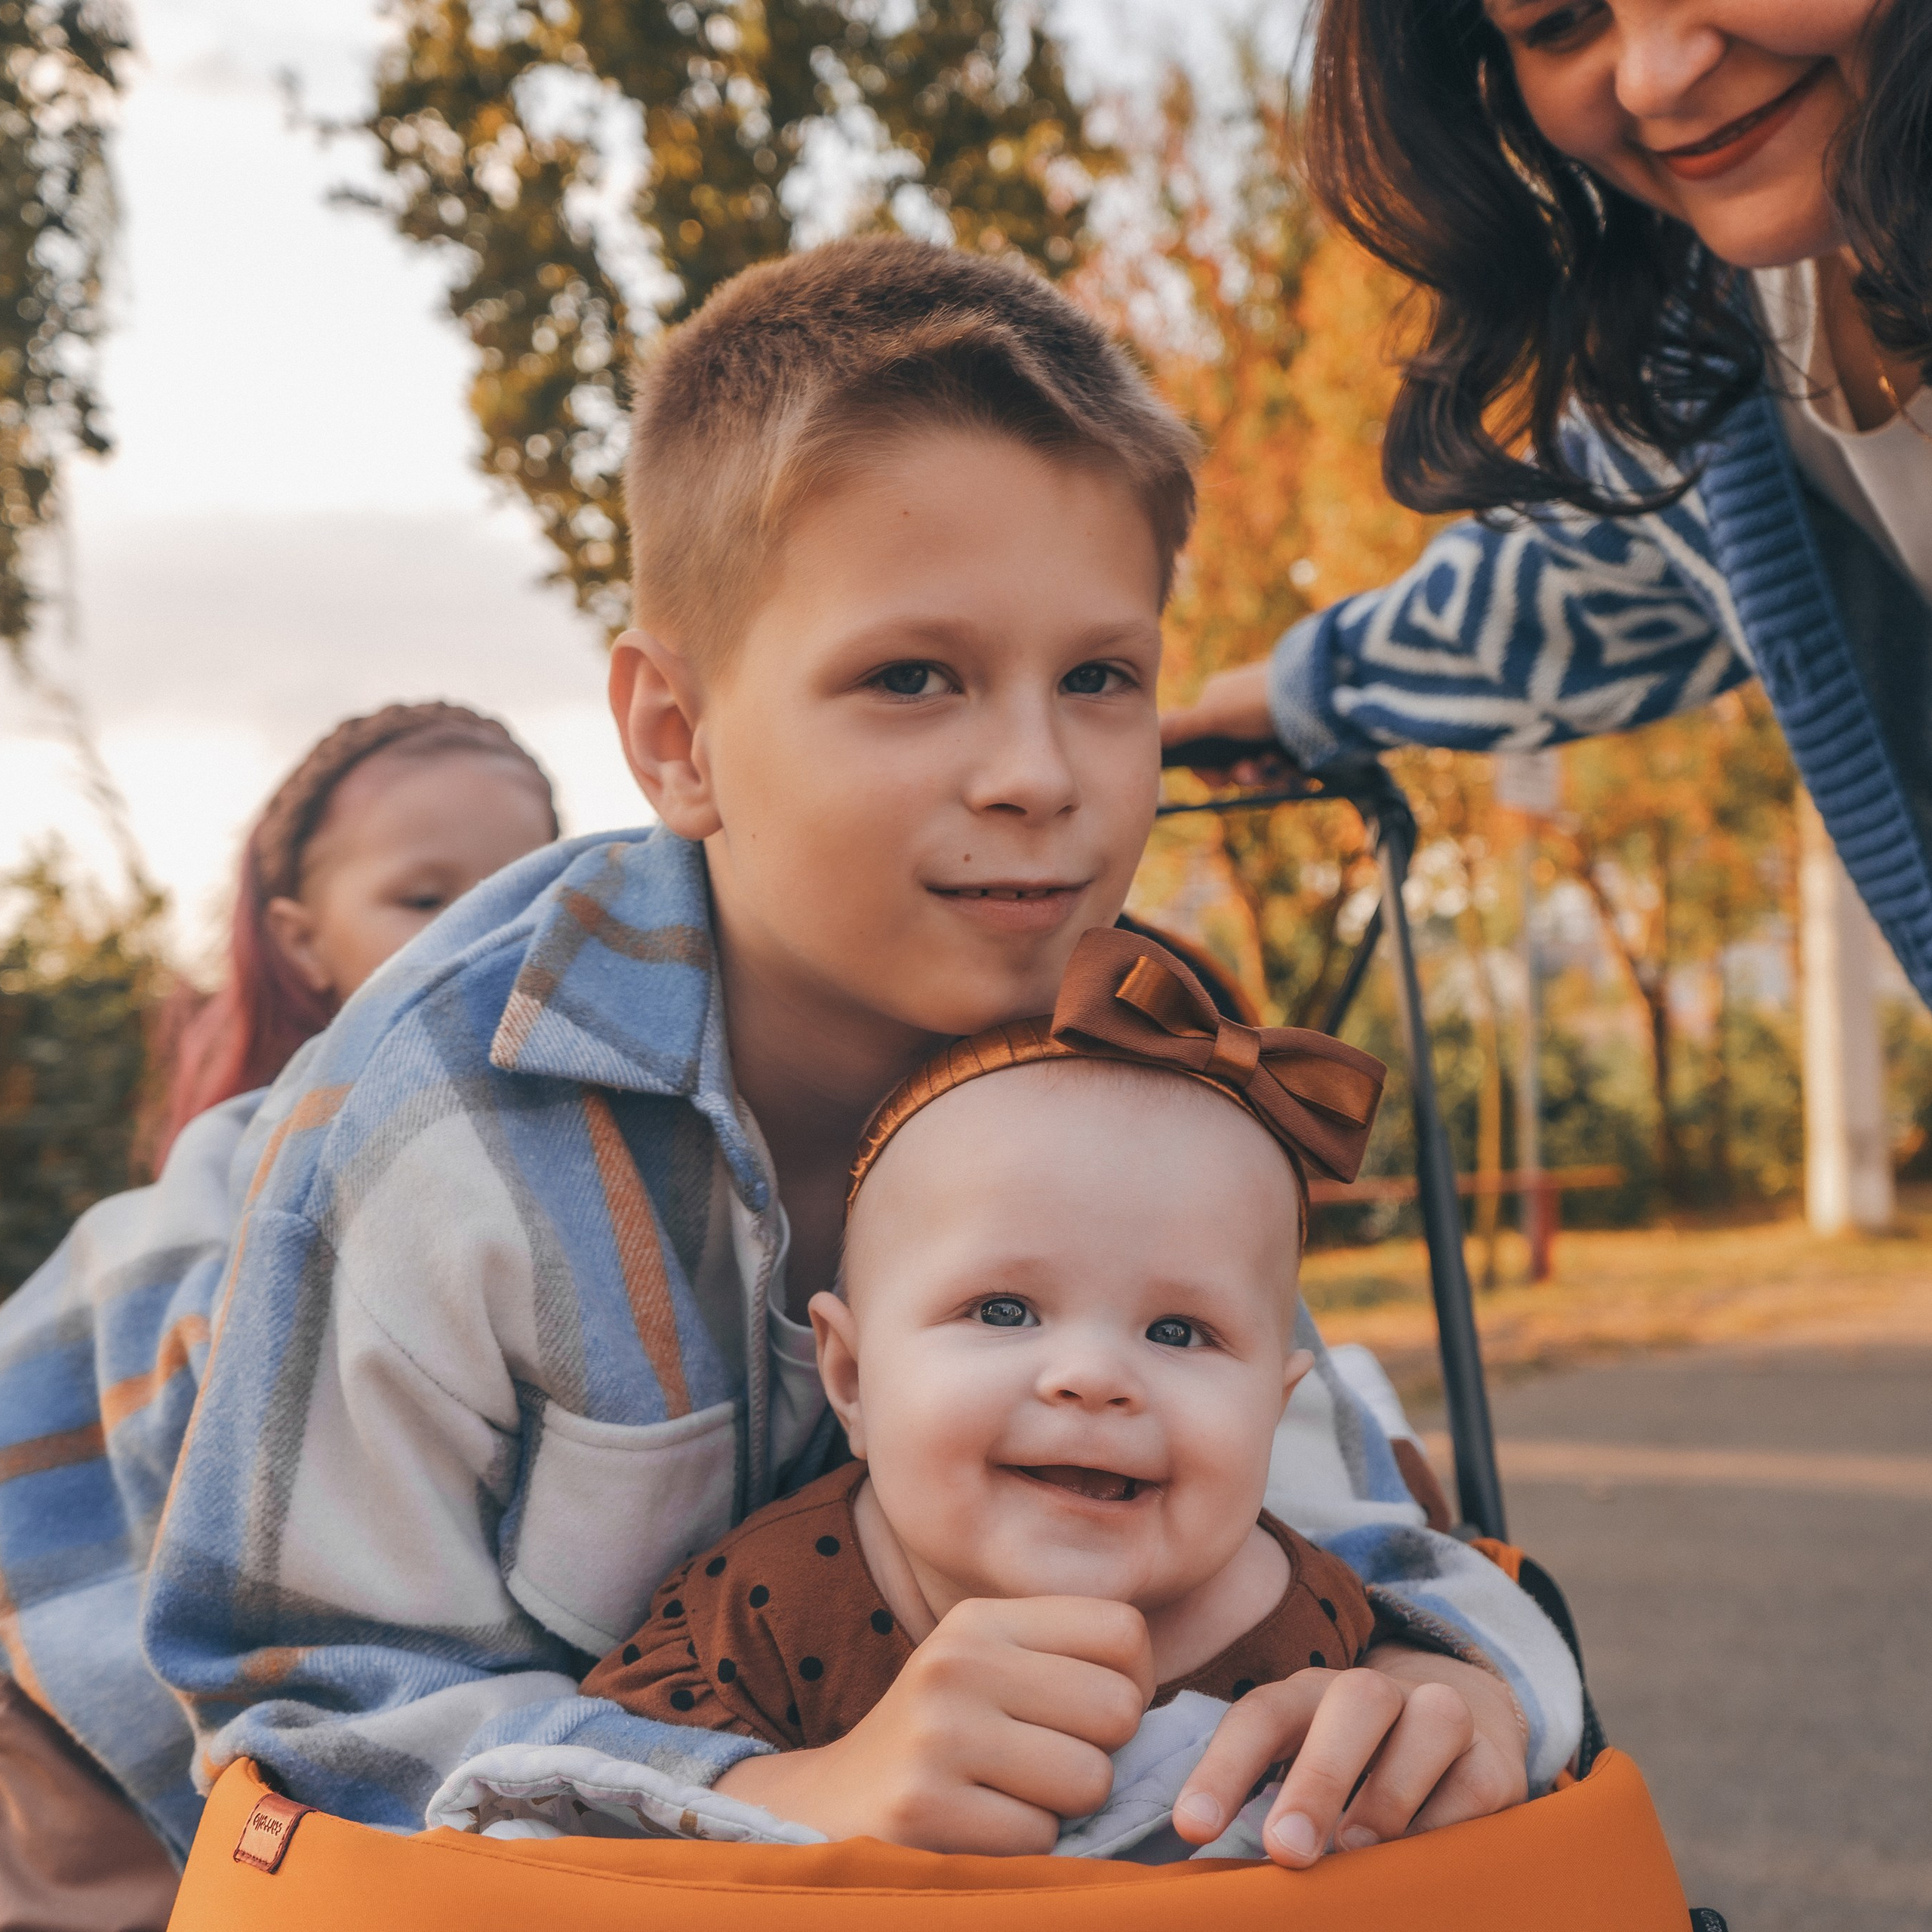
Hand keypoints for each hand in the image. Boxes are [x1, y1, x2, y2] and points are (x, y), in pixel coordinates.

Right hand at [714, 1596, 1153, 1853]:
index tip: (1090, 1715)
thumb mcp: (990, 1673)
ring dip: (1063, 1808)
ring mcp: (938, 1731)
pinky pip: (1040, 1836)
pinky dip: (1023, 1848)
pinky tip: (976, 1828)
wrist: (827, 1807)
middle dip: (1100, 1755)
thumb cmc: (941, 1741)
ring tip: (1007, 1796)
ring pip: (1090, 1779)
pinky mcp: (923, 1806)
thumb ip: (1068, 1666)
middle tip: (1044, 1766)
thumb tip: (1163, 1705)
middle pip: (1117, 1709)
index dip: (1133, 1685)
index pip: (1124, 1630)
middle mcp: (959, 1659)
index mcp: (982, 1619)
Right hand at [1158, 663, 1293, 785]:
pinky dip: (1286, 770)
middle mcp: (1243, 715)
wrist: (1317, 694)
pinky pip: (1284, 767)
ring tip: (1274, 763)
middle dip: (1242, 774)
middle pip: (1232, 763)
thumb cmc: (1257, 700)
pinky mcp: (1297, 739)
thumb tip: (1148, 731)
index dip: (1208, 771)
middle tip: (1250, 771)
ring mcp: (1271, 727)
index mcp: (1219, 704)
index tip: (1217, 781)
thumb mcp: (1213, 715)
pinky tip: (1292, 763)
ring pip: (1260, 768)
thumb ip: (1179, 727)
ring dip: (1265, 774)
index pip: (1202, 748)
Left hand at [1171, 1643, 1527, 1867]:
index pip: (1262, 1716)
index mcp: (1311, 1697)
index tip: (1193, 1829)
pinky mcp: (1496, 1761)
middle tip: (1285, 1849)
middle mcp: (1377, 1695)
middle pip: (1352, 1702)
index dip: (1223, 1769)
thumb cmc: (1355, 1771)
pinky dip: (1449, 1822)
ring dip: (1391, 1790)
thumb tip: (1226, 1873)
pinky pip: (1479, 1782)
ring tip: (1356, 1847)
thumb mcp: (1303, 1773)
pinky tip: (1423, 1860)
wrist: (1459, 1730)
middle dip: (1317, 1775)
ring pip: (1430, 1721)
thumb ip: (1271, 1809)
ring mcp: (1442, 1718)